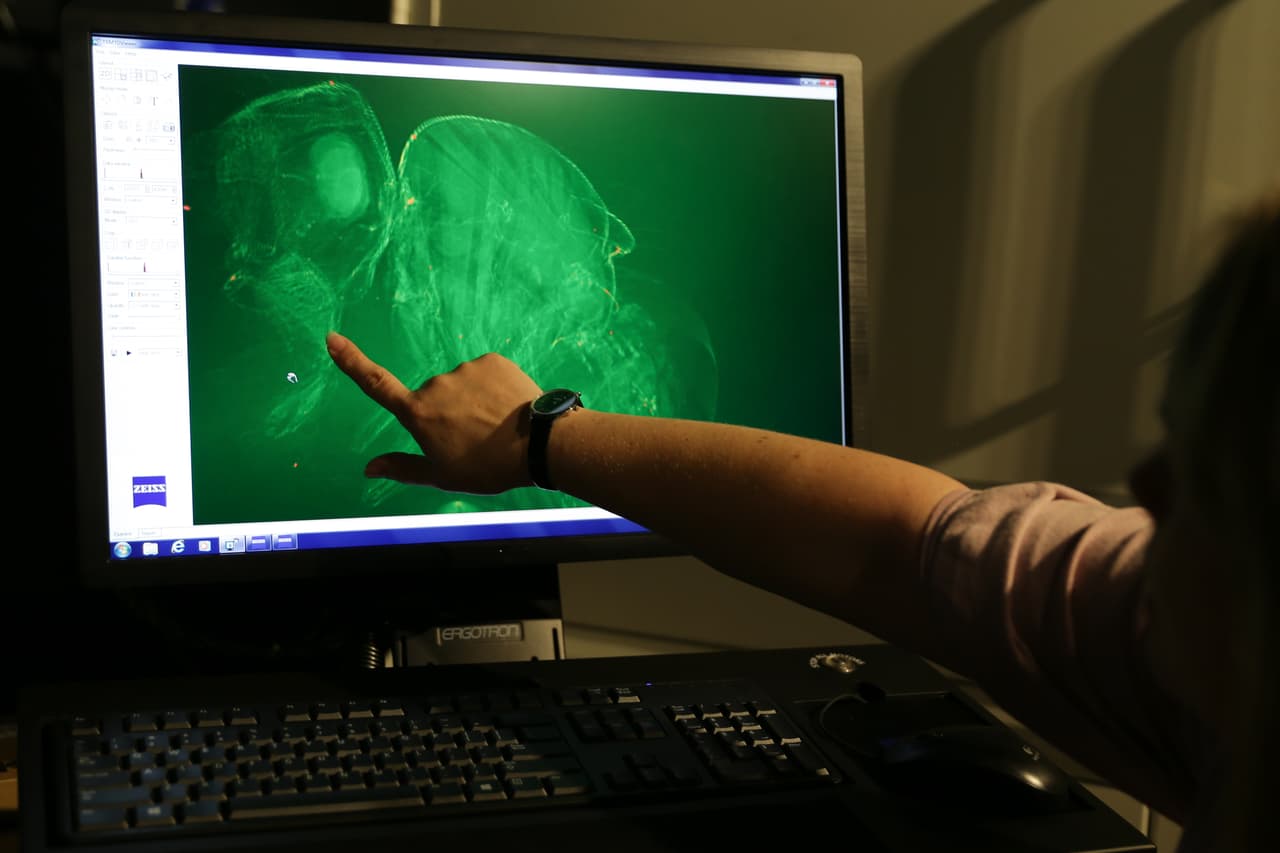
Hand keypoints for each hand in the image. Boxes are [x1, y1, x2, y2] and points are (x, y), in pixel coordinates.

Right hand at [325, 331, 542, 492]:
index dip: (351, 361)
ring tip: (497, 425)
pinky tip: (509, 407)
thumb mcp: (442, 476)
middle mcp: (435, 385)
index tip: (332, 338)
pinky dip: (494, 388)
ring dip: (474, 400)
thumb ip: (402, 469)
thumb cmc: (487, 467)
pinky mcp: (491, 359)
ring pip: (462, 385)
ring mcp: (464, 369)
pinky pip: (486, 374)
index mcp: (418, 414)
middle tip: (476, 437)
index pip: (376, 384)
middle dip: (449, 412)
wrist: (537, 445)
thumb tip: (368, 468)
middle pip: (434, 396)